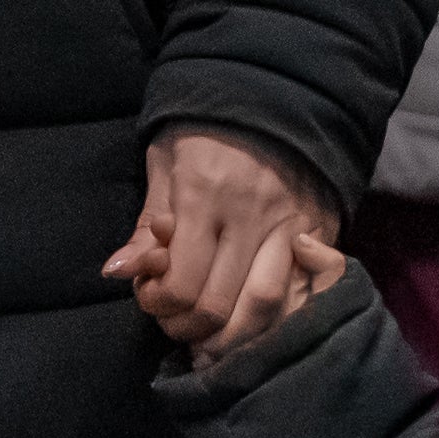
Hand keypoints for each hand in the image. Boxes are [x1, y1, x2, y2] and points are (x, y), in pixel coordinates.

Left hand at [103, 128, 337, 356]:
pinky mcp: (322, 233)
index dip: (160, 305)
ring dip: (234, 335)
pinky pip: (300, 294)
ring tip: (213, 337)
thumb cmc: (206, 133)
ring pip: (265, 307)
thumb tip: (117, 272)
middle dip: (190, 328)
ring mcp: (292, 227)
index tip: (151, 296)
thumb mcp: (165, 166)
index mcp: (204, 195)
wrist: (276, 100)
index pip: (182, 284)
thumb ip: (146, 227)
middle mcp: (251, 215)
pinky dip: (275, 318)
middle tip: (177, 322)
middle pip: (220, 306)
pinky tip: (254, 322)